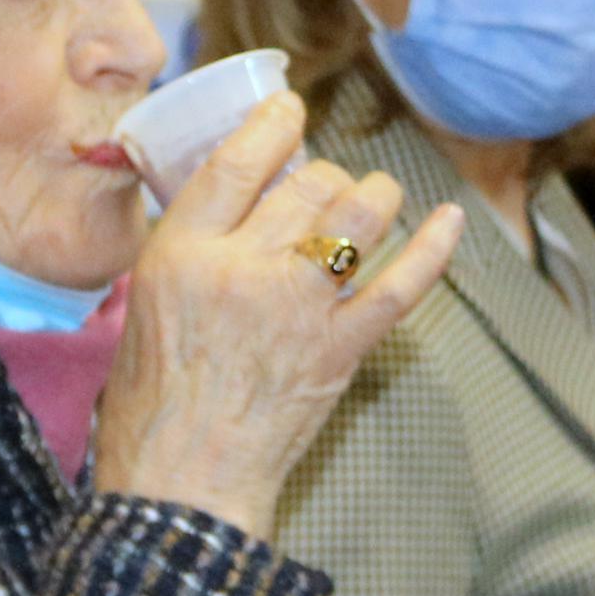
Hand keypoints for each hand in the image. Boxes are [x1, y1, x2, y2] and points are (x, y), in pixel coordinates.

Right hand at [93, 93, 464, 542]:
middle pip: (307, 183)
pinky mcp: (341, 349)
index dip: (273, 123)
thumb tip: (243, 209)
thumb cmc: (151, 405)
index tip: (290, 111)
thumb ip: (191, 252)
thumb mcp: (144, 306)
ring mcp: (297, 307)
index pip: (238, 161)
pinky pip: (401, 283)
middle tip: (323, 193)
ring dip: (374, 197)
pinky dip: (432, 248)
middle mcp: (242, 268)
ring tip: (373, 202)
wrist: (182, 484)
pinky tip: (450, 220)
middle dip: (325, 177)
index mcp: (180, 253)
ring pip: (359, 214)